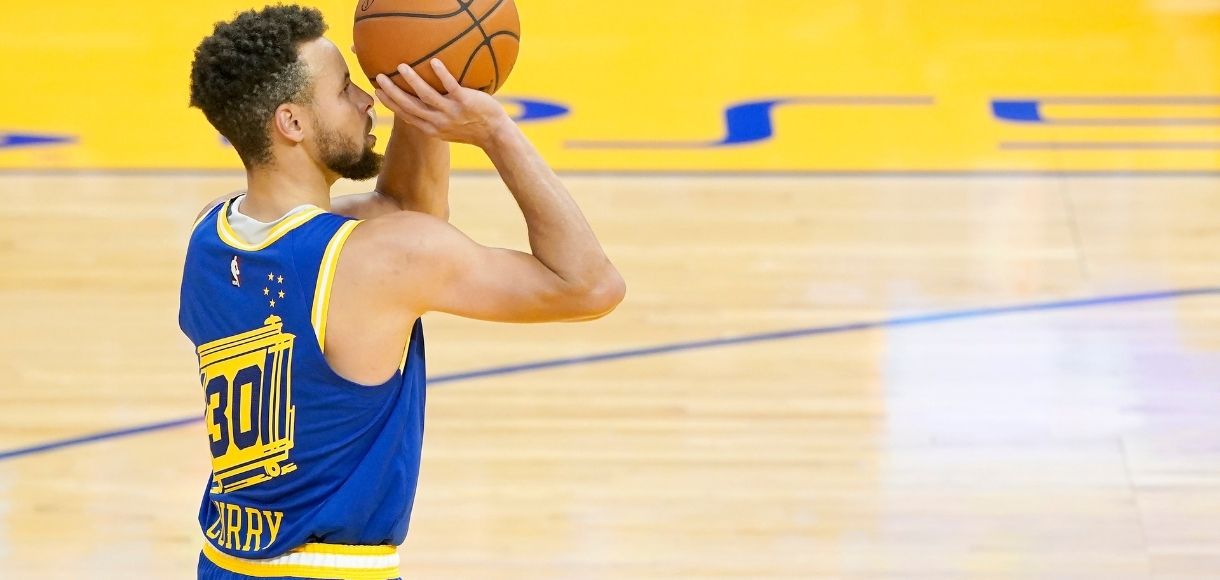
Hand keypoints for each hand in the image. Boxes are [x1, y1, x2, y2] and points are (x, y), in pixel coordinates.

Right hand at [374, 59, 512, 147]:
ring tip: (401, 66)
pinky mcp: (465, 102)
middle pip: (409, 106)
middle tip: (379, 76)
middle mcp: (438, 122)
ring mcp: (451, 112)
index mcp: (432, 128)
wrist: (496, 135)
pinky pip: (451, 86)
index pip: (406, 115)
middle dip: (392, 92)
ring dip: (412, 81)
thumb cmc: (473, 128)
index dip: (390, 104)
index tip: (377, 92)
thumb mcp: (449, 128)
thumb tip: (425, 101)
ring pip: (426, 96)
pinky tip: (434, 61)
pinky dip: (442, 74)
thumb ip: (435, 117)